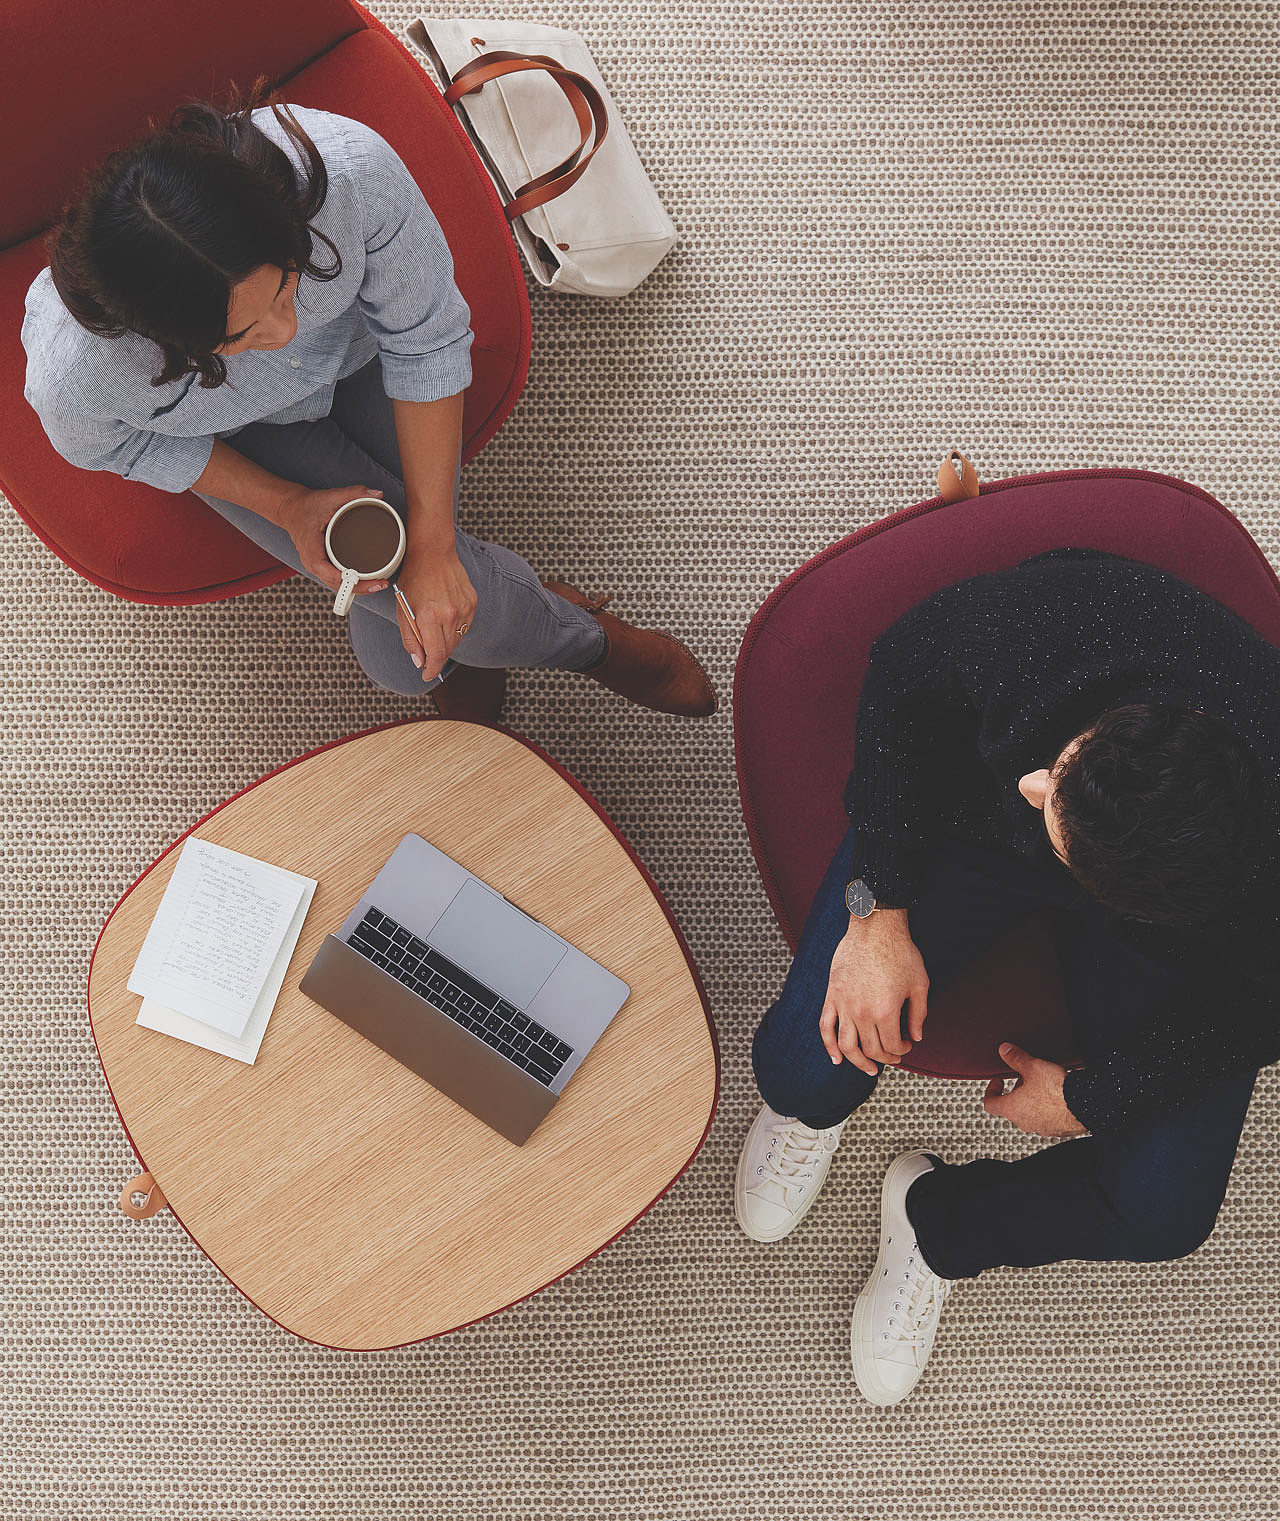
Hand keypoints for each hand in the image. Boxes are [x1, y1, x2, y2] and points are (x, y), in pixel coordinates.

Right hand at [274, 483, 390, 597]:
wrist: (290, 508)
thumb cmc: (306, 505)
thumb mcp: (329, 497)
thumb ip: (354, 493)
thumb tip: (378, 494)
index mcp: (313, 553)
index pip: (334, 577)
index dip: (354, 583)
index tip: (373, 582)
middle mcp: (313, 564)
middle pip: (339, 587)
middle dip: (360, 588)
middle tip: (382, 583)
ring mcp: (316, 567)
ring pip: (338, 586)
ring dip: (357, 588)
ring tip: (378, 583)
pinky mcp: (321, 565)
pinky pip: (337, 580)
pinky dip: (351, 582)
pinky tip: (366, 579)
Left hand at [394, 546, 477, 680]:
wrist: (433, 553)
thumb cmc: (414, 580)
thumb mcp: (403, 610)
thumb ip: (411, 639)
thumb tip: (419, 661)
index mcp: (430, 617)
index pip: (436, 655)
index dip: (432, 670)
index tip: (427, 675)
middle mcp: (450, 615)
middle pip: (447, 650)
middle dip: (436, 656)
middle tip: (426, 653)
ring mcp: (464, 609)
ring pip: (457, 640)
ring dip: (445, 641)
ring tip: (434, 626)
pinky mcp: (472, 603)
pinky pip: (464, 626)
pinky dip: (454, 628)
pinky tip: (445, 615)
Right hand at [819, 910, 929, 1076]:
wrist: (874, 927)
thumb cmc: (900, 952)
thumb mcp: (920, 984)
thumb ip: (919, 1014)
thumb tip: (916, 1037)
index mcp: (886, 1011)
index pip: (893, 1046)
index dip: (903, 1050)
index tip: (907, 1045)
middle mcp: (863, 1013)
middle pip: (872, 1049)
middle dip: (886, 1058)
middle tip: (893, 1056)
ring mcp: (844, 1005)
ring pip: (847, 1046)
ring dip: (858, 1062)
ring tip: (868, 1068)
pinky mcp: (832, 997)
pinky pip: (826, 1028)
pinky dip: (829, 1046)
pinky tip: (836, 1059)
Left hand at [982, 1042, 1088, 1137]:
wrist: (1084, 1106)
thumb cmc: (1057, 1091)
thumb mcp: (1033, 1067)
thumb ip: (1016, 1058)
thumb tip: (1004, 1050)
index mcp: (1012, 1108)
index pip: (990, 1104)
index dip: (991, 1091)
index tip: (997, 1082)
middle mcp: (1024, 1122)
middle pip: (1011, 1108)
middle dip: (1015, 1091)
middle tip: (1023, 1078)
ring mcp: (1041, 1128)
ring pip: (1029, 1114)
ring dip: (1031, 1101)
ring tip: (1041, 1085)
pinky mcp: (1057, 1130)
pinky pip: (1046, 1119)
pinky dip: (1047, 1109)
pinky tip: (1056, 1097)